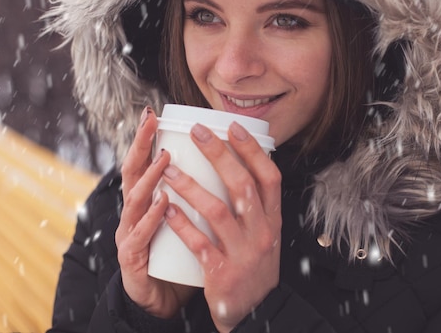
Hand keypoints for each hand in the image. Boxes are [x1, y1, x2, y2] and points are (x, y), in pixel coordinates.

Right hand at [115, 106, 196, 317]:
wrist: (166, 300)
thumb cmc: (181, 254)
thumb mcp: (189, 218)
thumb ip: (198, 193)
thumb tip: (225, 162)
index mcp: (148, 202)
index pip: (144, 164)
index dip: (145, 139)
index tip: (154, 113)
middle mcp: (135, 215)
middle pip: (132, 174)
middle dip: (139, 145)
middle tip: (149, 122)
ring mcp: (130, 236)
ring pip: (135, 202)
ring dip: (150, 178)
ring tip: (164, 159)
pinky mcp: (133, 262)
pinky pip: (140, 239)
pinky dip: (152, 220)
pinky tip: (163, 204)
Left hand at [163, 121, 281, 331]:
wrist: (255, 313)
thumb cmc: (254, 266)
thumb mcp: (266, 234)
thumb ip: (256, 206)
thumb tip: (239, 163)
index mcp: (273, 220)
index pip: (270, 177)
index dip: (252, 150)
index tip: (232, 127)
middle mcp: (262, 233)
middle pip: (242, 186)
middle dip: (219, 155)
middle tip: (197, 132)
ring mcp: (243, 253)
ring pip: (218, 211)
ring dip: (192, 186)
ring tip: (169, 167)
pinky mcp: (222, 273)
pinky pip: (199, 244)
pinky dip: (182, 224)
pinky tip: (167, 207)